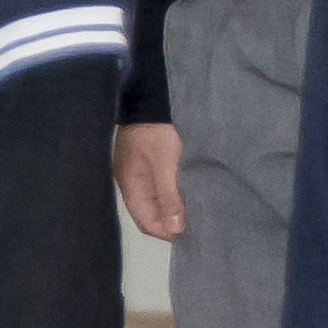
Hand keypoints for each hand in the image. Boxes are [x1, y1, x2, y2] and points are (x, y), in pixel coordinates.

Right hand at [114, 122, 187, 241]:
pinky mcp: (152, 160)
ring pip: (158, 200)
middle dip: (171, 223)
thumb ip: (169, 196)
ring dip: (175, 207)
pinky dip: (176, 194)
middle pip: (151, 213)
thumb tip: (175, 229)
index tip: (192, 234)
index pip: (146, 221)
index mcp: (130, 184)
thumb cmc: (158, 128)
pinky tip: (191, 193)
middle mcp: (133, 181)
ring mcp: (141, 170)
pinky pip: (163, 186)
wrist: (153, 93)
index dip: (167, 232)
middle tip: (198, 225)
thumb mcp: (166, 162)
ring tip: (197, 211)